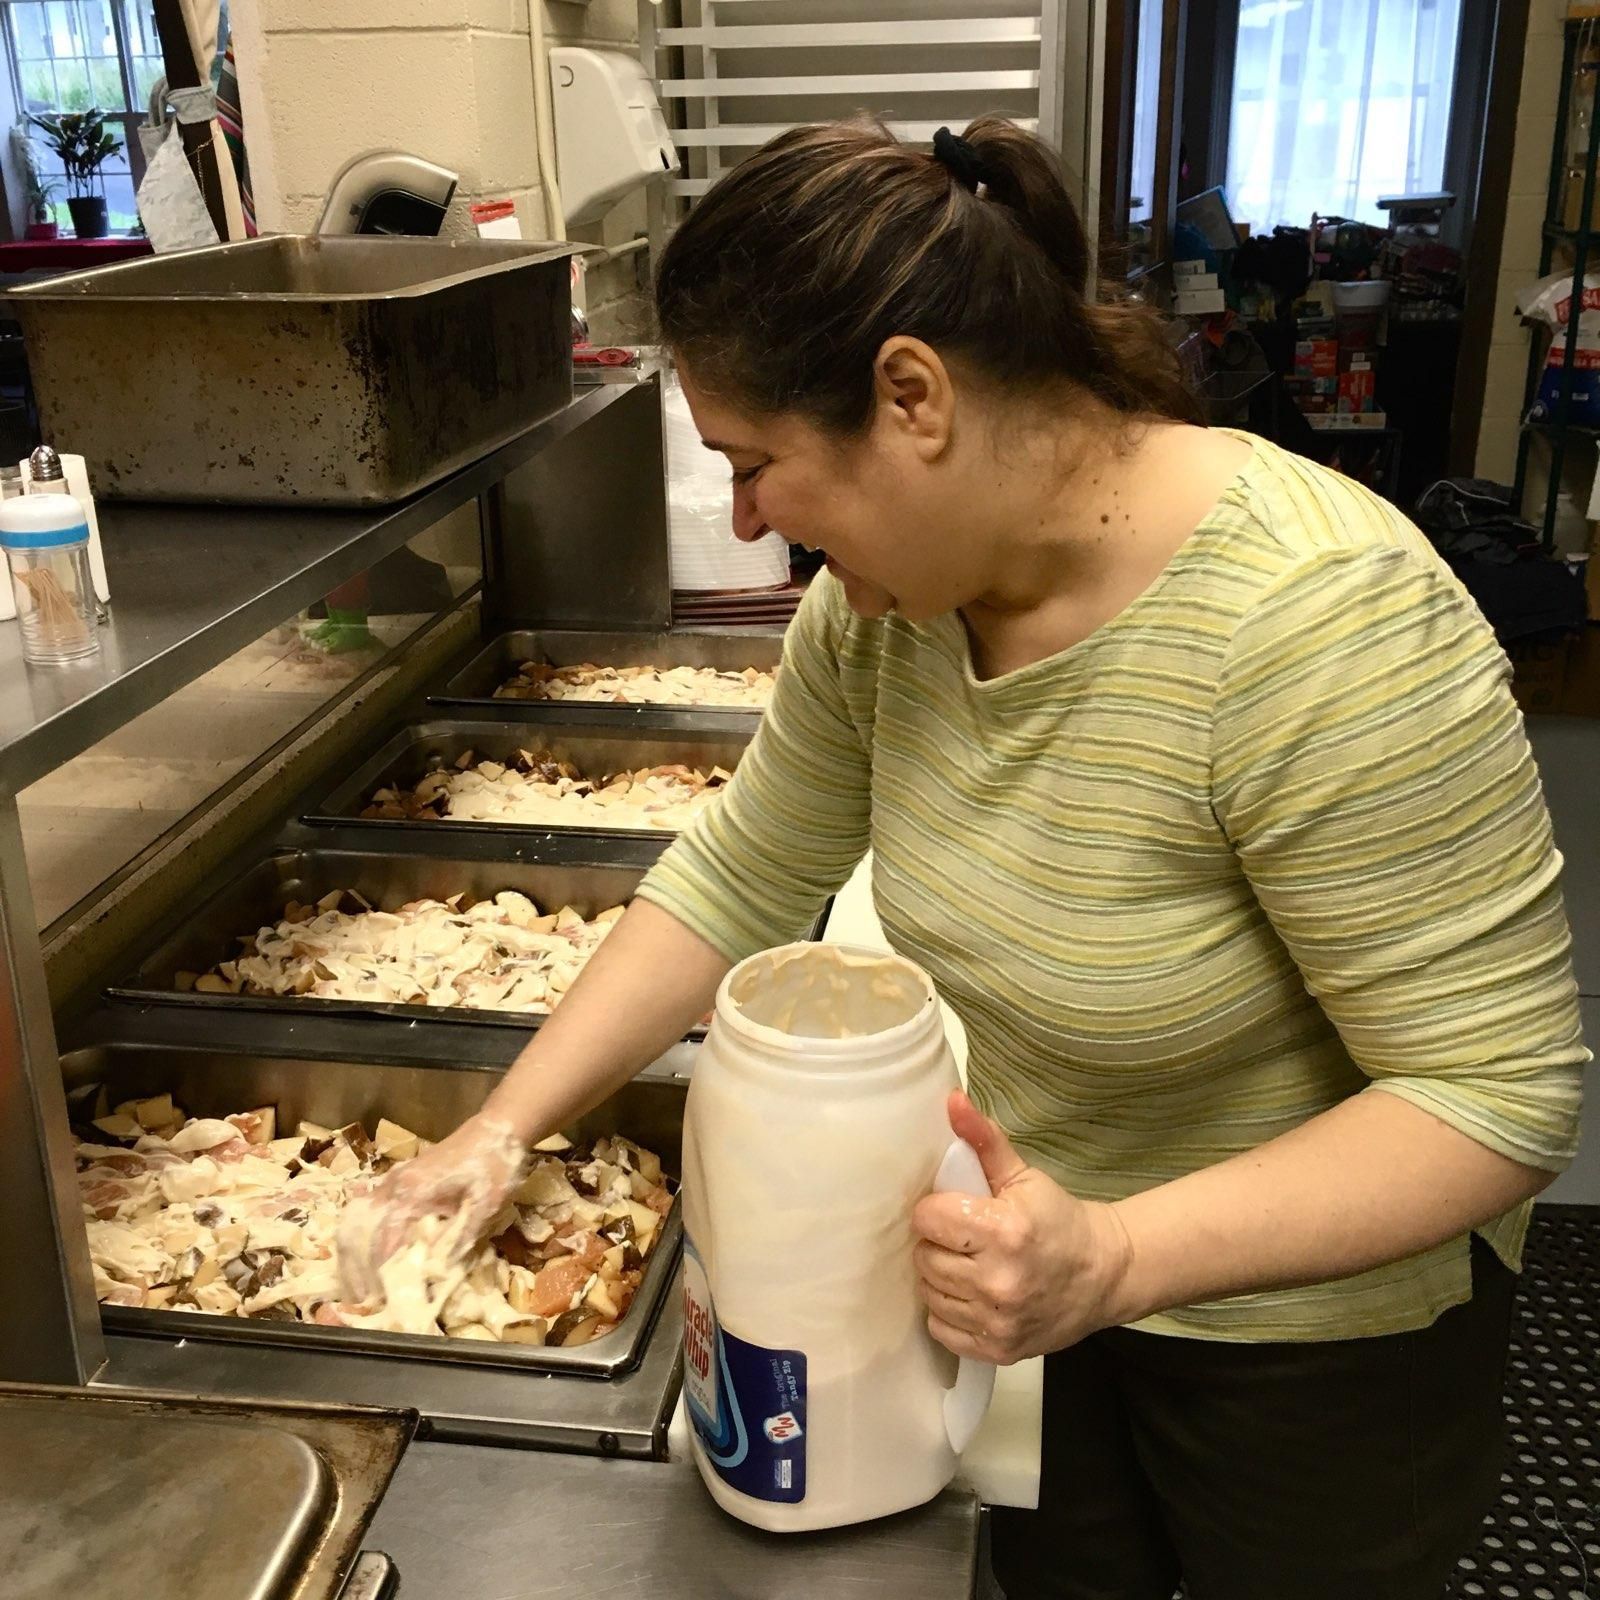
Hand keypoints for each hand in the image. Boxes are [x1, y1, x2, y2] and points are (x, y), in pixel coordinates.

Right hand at [336, 1112, 526, 1303]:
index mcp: (412, 1194)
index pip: (382, 1242)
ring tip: (359, 1288)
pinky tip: (365, 1258)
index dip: (378, 1276)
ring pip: (355, 1222)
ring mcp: (392, 1181)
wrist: (497, 1128)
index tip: (379, 1304)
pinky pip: (364, 1211)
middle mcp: (393, 1186)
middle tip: (361, 1303)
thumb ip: (461, 1238)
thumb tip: (436, 1274)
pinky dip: (359, 1237)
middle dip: (354, 1271)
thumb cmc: (494, 1166)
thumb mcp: (487, 1206)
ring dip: (351, 1256)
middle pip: (357, 1233)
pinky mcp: (397, 1181)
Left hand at [912, 1092, 1135, 1364]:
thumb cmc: (1058, 1220)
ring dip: (941, 1278)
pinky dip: (949, 1311)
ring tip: (966, 1265)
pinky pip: (941, 1329)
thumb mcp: (1024, 1176)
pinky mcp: (998, 1349)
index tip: (952, 1209)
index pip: (928, 1218)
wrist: (1104, 1275)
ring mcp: (998, 1320)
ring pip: (929, 1293)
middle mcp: (998, 1280)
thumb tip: (951, 1101)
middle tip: (961, 1238)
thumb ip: (984, 1140)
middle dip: (938, 1243)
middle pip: (925, 1257)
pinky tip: (970, 1295)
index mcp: (1003, 1231)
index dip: (935, 1210)